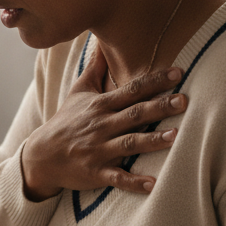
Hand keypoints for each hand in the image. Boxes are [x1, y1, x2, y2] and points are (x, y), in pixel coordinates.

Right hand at [21, 45, 185, 199]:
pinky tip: (152, 184)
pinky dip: (133, 182)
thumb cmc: (65, 121)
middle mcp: (101, 125)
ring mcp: (98, 150)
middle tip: (184, 101)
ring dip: (151, 141)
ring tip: (175, 136)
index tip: (177, 72)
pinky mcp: (95, 172)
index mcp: (100, 105)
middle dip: (159, 107)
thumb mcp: (78, 91)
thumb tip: (101, 40)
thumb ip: (95, 68)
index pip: (131, 90)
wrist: (41, 155)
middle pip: (134, 115)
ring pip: (128, 144)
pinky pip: (116, 178)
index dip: (154, 81)